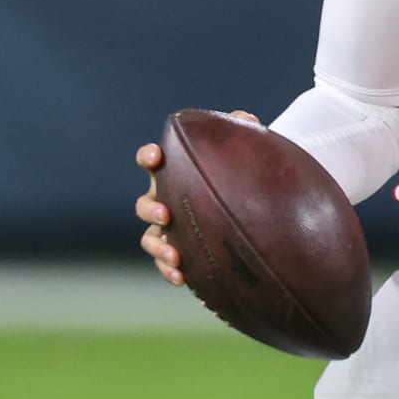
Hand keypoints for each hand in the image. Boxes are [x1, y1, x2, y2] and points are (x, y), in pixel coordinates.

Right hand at [136, 110, 258, 285]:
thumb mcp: (244, 147)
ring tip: (175, 257)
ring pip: (151, 238)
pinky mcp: (182, 250)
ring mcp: (172, 227)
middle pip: (145, 204)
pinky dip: (170, 271)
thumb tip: (246, 119)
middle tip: (167, 214)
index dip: (148, 156)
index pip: (152, 160)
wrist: (252, 200)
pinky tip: (182, 278)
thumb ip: (242, 129)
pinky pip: (167, 264)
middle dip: (151, 209)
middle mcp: (166, 198)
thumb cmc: (240, 168)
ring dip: (158, 247)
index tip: (155, 157)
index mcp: (175, 170)